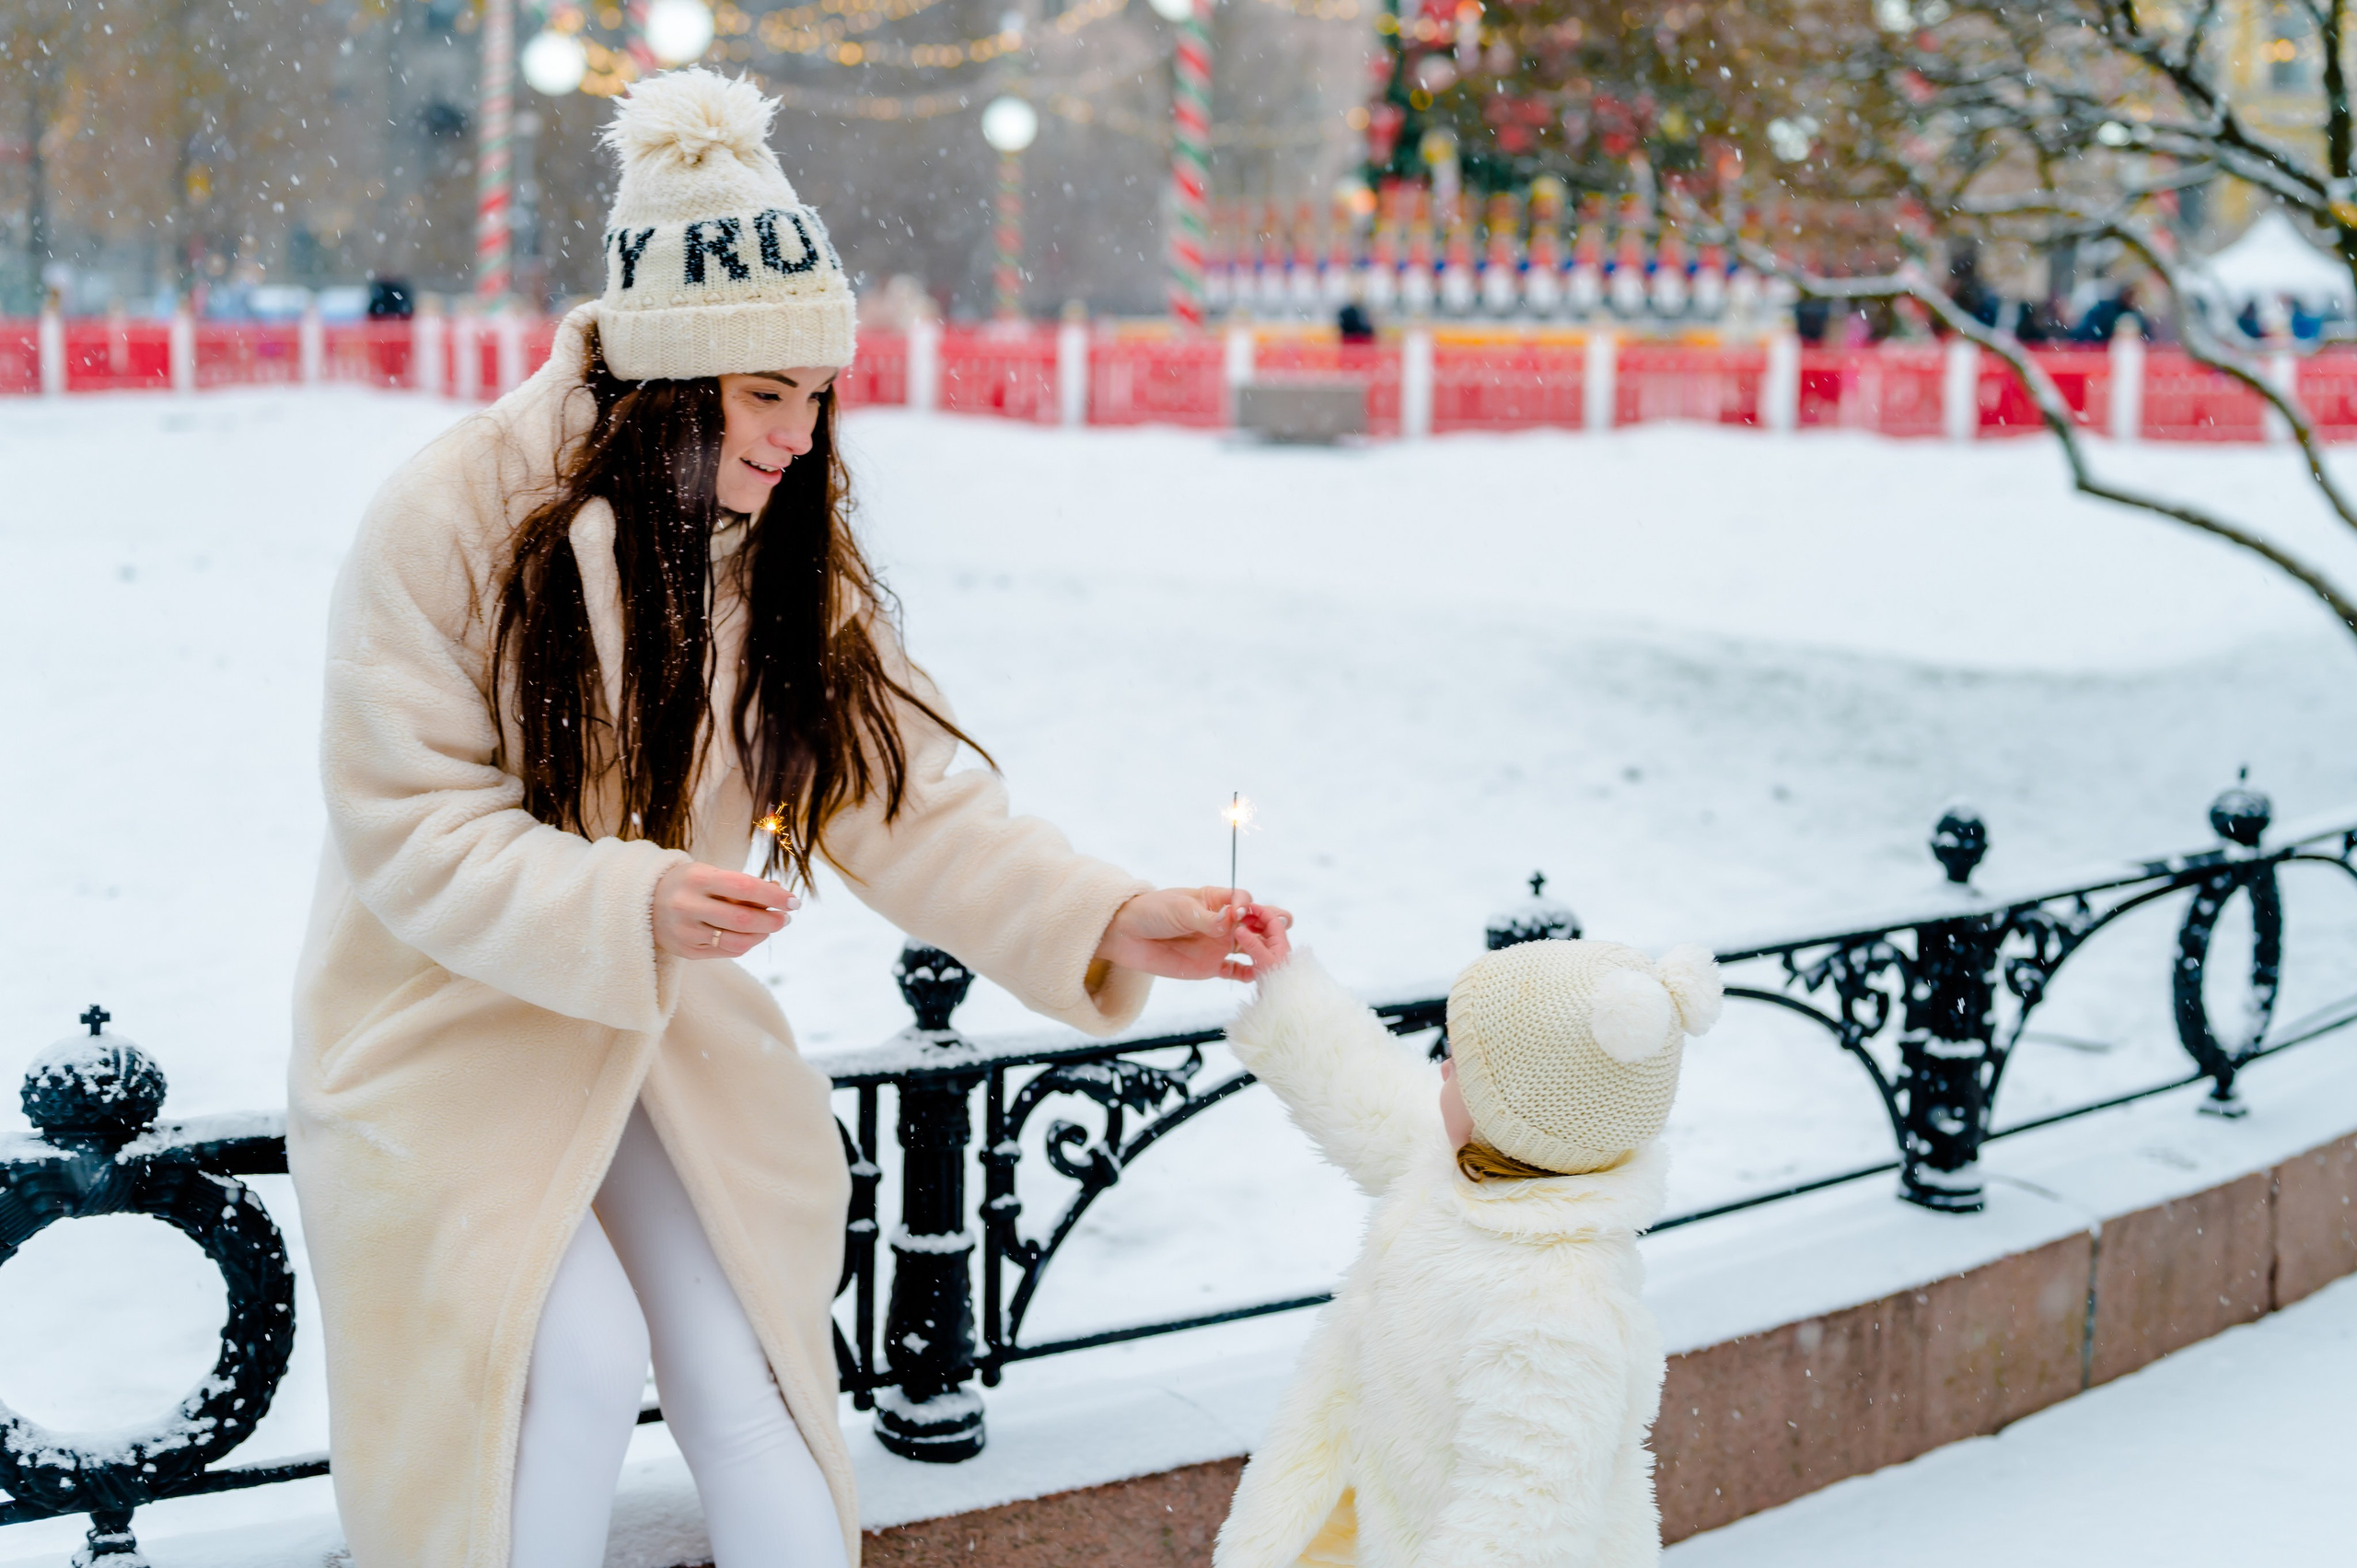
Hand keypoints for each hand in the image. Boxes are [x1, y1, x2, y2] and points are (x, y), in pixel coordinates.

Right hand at [654, 862, 798, 959]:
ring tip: (770, 926)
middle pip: (743, 920)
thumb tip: (780, 894)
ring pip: (737, 941)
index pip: (745, 888)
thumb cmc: (689, 884)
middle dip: (772, 920)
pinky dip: (745, 944)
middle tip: (785, 918)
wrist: (644, 902)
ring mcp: (686, 932)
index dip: (774, 896)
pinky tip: (750, 935)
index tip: (794, 901)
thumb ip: (742, 885)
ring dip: (762, 935)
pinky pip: (727, 952)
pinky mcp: (686, 951)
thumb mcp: (711, 874)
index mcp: (697, 879)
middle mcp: (688, 906)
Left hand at [1093, 886, 1293, 982]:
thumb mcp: (1179, 909)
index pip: (1244, 900)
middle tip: (1283, 927)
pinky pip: (1237, 971)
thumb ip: (1207, 918)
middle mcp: (1223, 922)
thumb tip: (1232, 921)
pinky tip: (1258, 975)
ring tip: (1278, 953)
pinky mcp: (1211, 966)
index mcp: (1216, 900)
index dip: (1248, 906)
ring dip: (1265, 949)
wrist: (1126, 936)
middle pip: (1255, 923)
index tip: (1241, 913)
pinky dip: (1249, 973)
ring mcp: (1218, 945)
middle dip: (1271, 924)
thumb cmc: (1151, 912)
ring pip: (1251, 946)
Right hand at [1228, 906, 1292, 978]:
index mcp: (1280, 942)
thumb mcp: (1264, 961)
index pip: (1272, 919)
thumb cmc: (1278, 981)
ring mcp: (1271, 954)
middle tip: (1238, 917)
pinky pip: (1255, 946)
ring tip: (1236, 928)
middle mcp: (1277, 946)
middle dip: (1253, 919)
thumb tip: (1239, 928)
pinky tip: (1237, 944)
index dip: (1260, 910)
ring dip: (1249, 929)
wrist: (1283, 1000)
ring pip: (1260, 935)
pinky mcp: (1265, 963)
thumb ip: (1252, 944)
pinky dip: (1247, 941)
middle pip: (1266, 925)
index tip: (1246, 907)